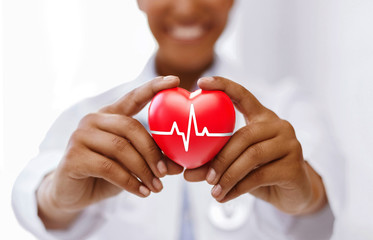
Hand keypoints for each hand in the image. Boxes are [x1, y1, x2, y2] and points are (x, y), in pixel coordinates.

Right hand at [37, 76, 183, 228]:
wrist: (72, 193)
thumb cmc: (106, 174)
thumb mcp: (133, 165)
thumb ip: (153, 161)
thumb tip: (179, 166)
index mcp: (110, 115)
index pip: (133, 96)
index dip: (153, 87)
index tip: (175, 80)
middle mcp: (93, 119)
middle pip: (131, 127)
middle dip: (152, 152)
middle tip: (165, 172)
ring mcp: (80, 136)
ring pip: (121, 148)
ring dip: (143, 170)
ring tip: (156, 187)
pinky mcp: (73, 156)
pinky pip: (109, 168)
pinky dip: (130, 182)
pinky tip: (142, 192)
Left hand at [184, 77, 326, 214]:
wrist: (293, 194)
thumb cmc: (260, 173)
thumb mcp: (236, 165)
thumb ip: (214, 164)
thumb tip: (185, 173)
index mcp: (262, 117)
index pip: (243, 95)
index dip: (223, 86)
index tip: (200, 82)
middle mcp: (278, 125)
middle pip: (244, 135)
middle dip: (220, 158)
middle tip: (204, 177)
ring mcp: (290, 144)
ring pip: (252, 156)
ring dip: (228, 176)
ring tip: (213, 191)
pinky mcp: (294, 166)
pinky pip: (259, 176)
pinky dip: (238, 188)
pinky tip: (224, 197)